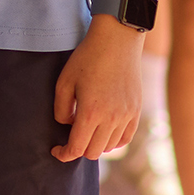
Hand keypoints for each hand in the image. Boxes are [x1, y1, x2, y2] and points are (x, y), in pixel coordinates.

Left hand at [52, 18, 142, 162]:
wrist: (117, 40)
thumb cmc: (87, 58)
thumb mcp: (64, 82)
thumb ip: (61, 109)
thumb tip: (68, 125)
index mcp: (91, 112)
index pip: (77, 149)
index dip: (63, 154)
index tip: (56, 150)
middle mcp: (111, 118)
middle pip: (93, 152)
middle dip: (78, 149)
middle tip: (70, 137)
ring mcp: (127, 115)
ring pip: (110, 147)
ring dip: (96, 144)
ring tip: (87, 131)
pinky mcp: (136, 110)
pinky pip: (125, 138)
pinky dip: (113, 141)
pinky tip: (104, 132)